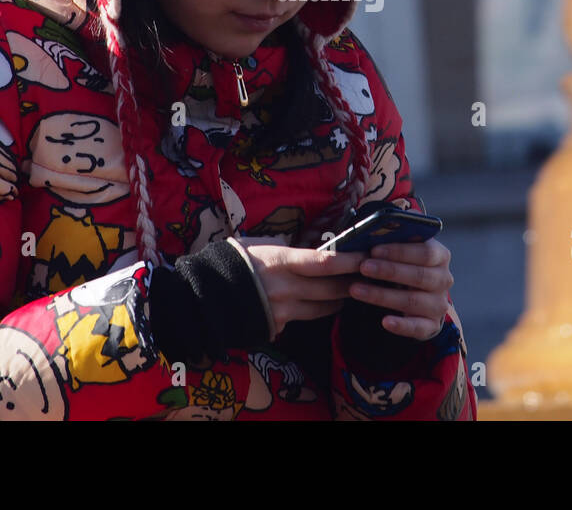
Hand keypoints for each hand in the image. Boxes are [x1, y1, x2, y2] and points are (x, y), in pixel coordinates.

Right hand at [236, 237, 365, 336]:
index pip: (326, 263)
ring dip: (338, 301)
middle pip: (331, 290)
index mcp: (281, 261)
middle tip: (368, 277)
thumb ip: (283, 247)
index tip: (367, 256)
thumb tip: (305, 247)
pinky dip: (312, 313)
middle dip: (353, 284)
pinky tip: (320, 307)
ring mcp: (282, 311)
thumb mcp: (257, 244)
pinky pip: (301, 320)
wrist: (203, 294)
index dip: (350, 261)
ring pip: (322, 309)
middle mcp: (286, 287)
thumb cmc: (231, 261)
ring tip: (349, 293)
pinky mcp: (276, 327)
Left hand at [349, 238, 452, 340]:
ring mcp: (439, 304)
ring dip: (383, 296)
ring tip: (356, 290)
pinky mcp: (431, 325)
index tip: (374, 249)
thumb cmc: (403, 264)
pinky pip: (418, 327)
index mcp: (440, 256)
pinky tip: (385, 321)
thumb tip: (374, 229)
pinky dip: (402, 325)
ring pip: (413, 301)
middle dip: (389, 271)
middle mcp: (443, 280)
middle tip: (363, 267)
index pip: (425, 252)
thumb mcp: (402, 250)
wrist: (416, 293)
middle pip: (419, 275)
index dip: (399, 251)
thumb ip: (393, 239)